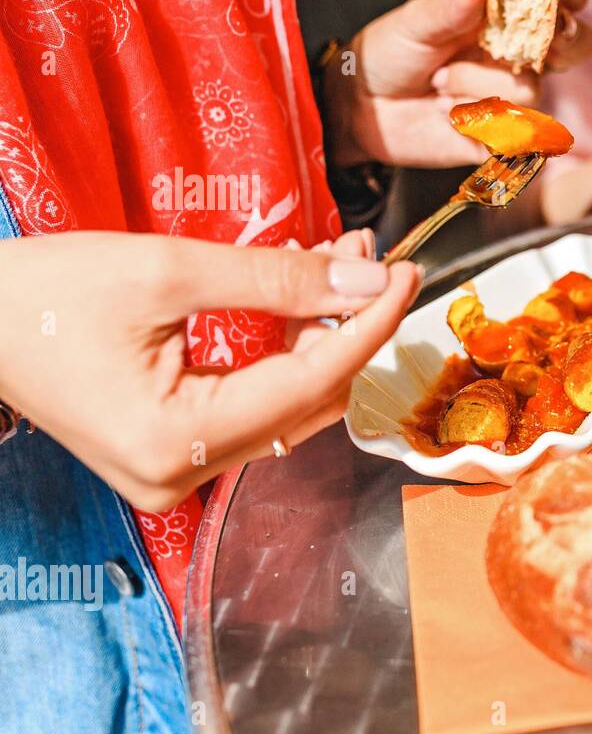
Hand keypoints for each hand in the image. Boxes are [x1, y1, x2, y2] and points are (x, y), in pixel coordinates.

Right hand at [0, 230, 420, 510]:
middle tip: (373, 257)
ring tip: (342, 266)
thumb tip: (367, 277)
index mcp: (172, 441)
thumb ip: (278, 280)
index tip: (405, 276)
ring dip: (321, 339)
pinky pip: (253, 410)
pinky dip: (285, 359)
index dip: (368, 326)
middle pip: (305, 402)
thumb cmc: (43, 294)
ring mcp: (174, 473)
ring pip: (286, 408)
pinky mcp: (170, 455)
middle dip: (348, 326)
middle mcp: (179, 475)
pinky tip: (303, 306)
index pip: (310, 384)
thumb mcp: (166, 271)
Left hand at [326, 0, 591, 167]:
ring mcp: (510, 95)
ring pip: (529, 89)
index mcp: (500, 16)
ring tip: (440, 83)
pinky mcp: (501, 136)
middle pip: (573, 46)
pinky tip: (449, 116)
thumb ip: (454, 6)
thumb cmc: (390, 54)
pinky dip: (478, 122)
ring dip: (478, 85)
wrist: (362, 106)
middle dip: (563, 42)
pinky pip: (513, 132)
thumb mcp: (417, 21)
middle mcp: (514, 54)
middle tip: (534, 41)